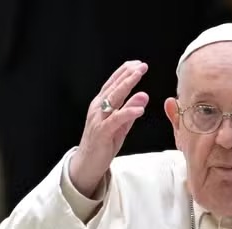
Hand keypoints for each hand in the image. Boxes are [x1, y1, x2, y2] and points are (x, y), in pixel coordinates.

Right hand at [69, 61, 149, 196]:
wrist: (88, 162)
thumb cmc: (104, 142)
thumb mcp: (120, 124)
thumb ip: (130, 110)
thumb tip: (143, 95)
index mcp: (101, 104)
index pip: (113, 84)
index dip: (125, 72)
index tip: (138, 63)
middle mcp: (98, 108)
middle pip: (114, 87)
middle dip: (128, 75)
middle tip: (141, 65)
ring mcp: (99, 119)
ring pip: (113, 99)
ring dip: (126, 86)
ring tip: (139, 76)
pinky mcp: (102, 132)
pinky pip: (116, 120)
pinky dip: (128, 113)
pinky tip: (140, 108)